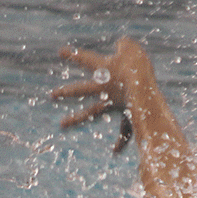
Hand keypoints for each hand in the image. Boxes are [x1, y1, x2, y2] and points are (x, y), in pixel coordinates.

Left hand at [51, 37, 150, 152]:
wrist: (145, 91)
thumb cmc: (137, 66)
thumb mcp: (131, 48)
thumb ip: (124, 46)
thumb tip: (121, 45)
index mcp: (105, 70)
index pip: (86, 60)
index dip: (74, 55)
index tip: (60, 52)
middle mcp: (104, 89)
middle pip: (81, 89)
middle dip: (66, 91)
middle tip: (52, 95)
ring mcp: (113, 105)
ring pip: (91, 113)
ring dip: (75, 118)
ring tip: (61, 124)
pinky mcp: (127, 117)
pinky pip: (123, 131)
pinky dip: (120, 141)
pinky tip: (115, 152)